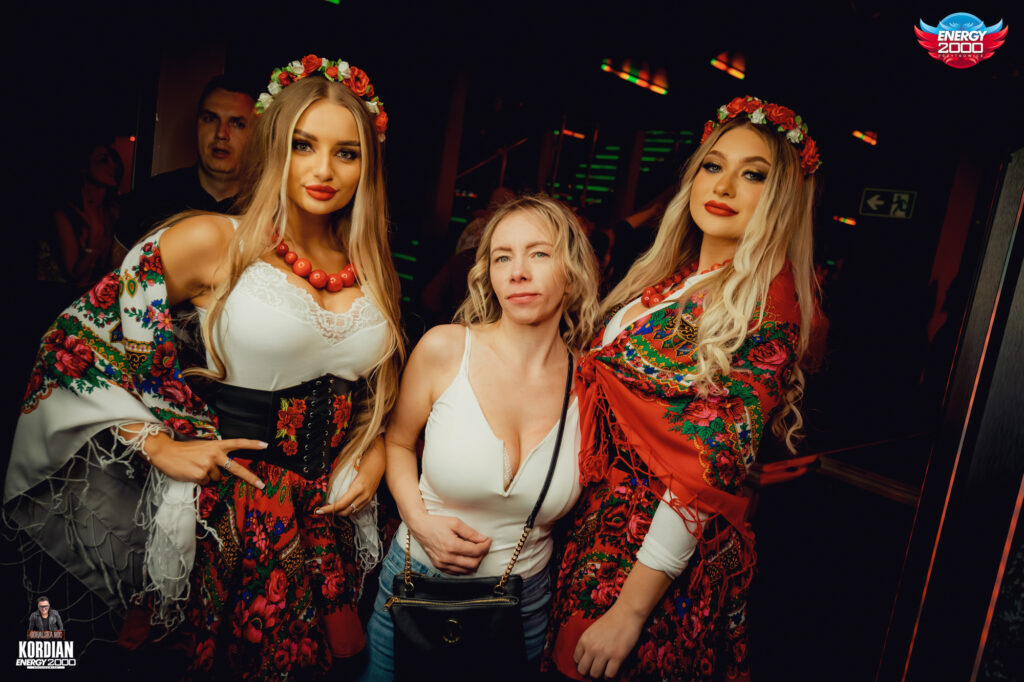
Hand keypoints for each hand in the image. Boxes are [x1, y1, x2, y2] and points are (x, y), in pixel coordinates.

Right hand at [146, 433, 265, 489]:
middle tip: (261, 485)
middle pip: (236, 468)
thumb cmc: (185, 450)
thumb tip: (224, 469)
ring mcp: (208, 465)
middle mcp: (215, 454)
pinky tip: (191, 473)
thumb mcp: (203, 447)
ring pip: (216, 478)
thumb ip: (216, 455)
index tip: (265, 445)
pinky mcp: (200, 475)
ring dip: (209, 476)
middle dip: (250, 477)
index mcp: (216, 445)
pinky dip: (199, 481)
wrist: (166, 452)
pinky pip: (205, 483)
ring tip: (196, 468)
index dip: (252, 444)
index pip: (237, 443)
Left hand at [316, 449, 384, 516]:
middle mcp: (364, 495)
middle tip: (323, 510)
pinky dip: (349, 509)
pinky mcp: (370, 497)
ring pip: (352, 511)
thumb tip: (328, 485)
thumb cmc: (367, 459)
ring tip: (332, 509)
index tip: (320, 510)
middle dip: (333, 513)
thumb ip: (341, 477)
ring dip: (341, 512)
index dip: (329, 509)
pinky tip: (343, 505)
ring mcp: (368, 497)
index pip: (341, 504)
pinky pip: (358, 508)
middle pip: (346, 511)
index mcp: (358, 488)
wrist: (382, 457)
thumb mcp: (351, 467)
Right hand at [408, 513, 490, 574]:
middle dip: (482, 555)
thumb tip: (483, 539)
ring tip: (476, 552)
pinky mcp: (439, 566)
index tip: (488, 540)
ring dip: (475, 562)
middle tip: (483, 546)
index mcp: (452, 546)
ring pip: (466, 571)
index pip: (476, 551)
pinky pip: (457, 573)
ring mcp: (442, 564)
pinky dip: (465, 568)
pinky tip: (466, 558)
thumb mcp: (455, 522)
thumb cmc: (436, 523)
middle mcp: (447, 558)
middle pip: (473, 563)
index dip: (485, 546)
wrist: (419, 527)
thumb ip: (470, 532)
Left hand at [574, 604, 645, 678]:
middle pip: (583, 670)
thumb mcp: (593, 629)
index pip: (576, 659)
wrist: (627, 613)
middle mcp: (591, 647)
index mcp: (584, 639)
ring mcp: (604, 653)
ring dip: (599, 674)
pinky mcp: (617, 657)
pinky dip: (610, 675)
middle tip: (595, 668)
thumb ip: (589, 642)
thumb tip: (588, 657)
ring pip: (595, 674)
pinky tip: (612, 669)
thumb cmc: (612, 619)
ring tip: (604, 670)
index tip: (588, 663)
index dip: (582, 663)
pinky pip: (609, 675)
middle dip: (589, 671)